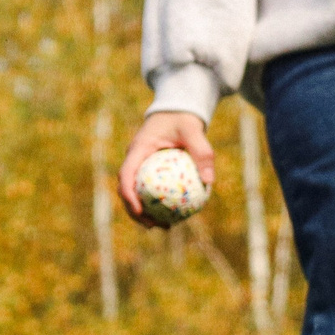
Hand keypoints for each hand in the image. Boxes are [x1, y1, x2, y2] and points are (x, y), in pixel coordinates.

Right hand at [116, 110, 214, 227]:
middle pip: (126, 189)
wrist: (176, 108)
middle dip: (134, 211)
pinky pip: (148, 188)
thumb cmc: (183, 118)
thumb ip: (202, 152)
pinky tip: (172, 214)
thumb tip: (209, 181)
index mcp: (138, 149)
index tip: (139, 210)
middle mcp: (134, 158)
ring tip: (162, 226)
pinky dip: (156, 202)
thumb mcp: (194, 131)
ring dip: (143, 211)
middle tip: (152, 225)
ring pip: (134, 192)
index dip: (128, 195)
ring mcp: (139, 164)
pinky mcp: (147, 169)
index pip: (126, 175)